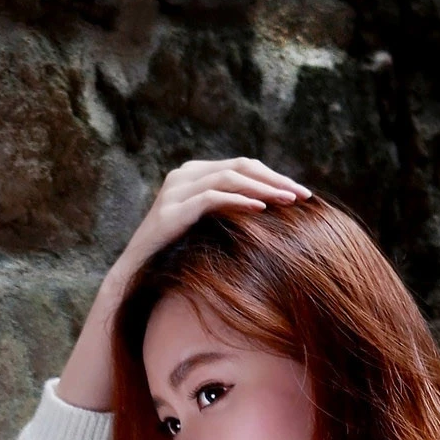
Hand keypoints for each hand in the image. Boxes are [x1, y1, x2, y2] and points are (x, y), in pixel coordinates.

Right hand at [111, 158, 312, 285]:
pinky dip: (238, 201)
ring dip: (262, 188)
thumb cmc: (177, 252)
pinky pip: (211, 198)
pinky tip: (260, 209)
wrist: (136, 273)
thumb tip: (275, 212)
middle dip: (275, 179)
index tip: (302, 193)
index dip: (274, 176)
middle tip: (303, 195)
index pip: (243, 166)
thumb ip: (231, 210)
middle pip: (240, 166)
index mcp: (195, 173)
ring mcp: (175, 190)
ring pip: (228, 178)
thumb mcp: (208, 225)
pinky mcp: (171, 210)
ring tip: (288, 201)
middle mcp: (184, 175)